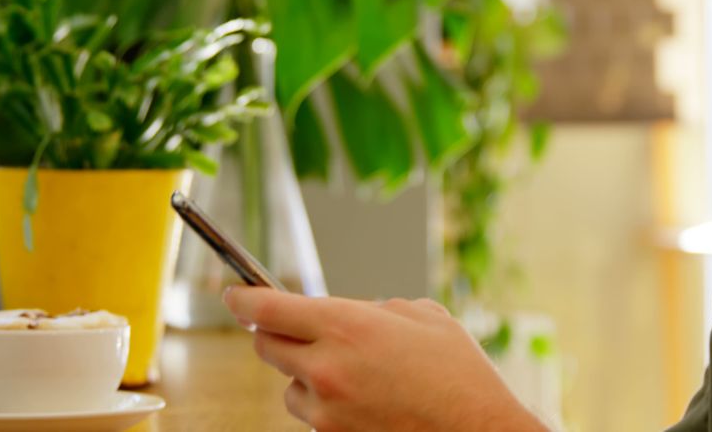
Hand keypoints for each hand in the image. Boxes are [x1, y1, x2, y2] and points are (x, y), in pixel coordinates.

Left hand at [223, 287, 547, 431]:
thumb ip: (374, 309)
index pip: (266, 308)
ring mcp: (326, 411)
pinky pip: (314, 416)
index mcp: (346, 326)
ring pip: (289, 386)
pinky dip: (329, 404)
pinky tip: (367, 399)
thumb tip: (354, 314)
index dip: (242, 298)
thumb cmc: (459, 371)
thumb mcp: (423, 315)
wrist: (478, 430)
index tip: (233, 294)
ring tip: (353, 373)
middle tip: (296, 327)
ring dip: (306, 374)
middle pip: (265, 345)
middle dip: (274, 332)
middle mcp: (326, 368)